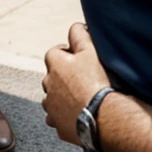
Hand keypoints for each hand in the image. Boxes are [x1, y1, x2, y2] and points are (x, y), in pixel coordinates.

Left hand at [42, 23, 110, 145]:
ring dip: (61, 98)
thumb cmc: (97, 82)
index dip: (68, 54)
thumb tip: (75, 26)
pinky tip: (77, 116)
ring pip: (52, 98)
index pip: (55, 52)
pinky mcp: (57, 125)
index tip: (79, 59)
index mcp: (54, 64)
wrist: (103, 117)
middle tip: (83, 81)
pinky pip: (56, 119)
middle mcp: (48, 84)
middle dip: (64, 77)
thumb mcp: (91, 51)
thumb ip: (80, 35)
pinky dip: (63, 117)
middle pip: (52, 76)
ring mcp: (51, 107)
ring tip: (81, 100)